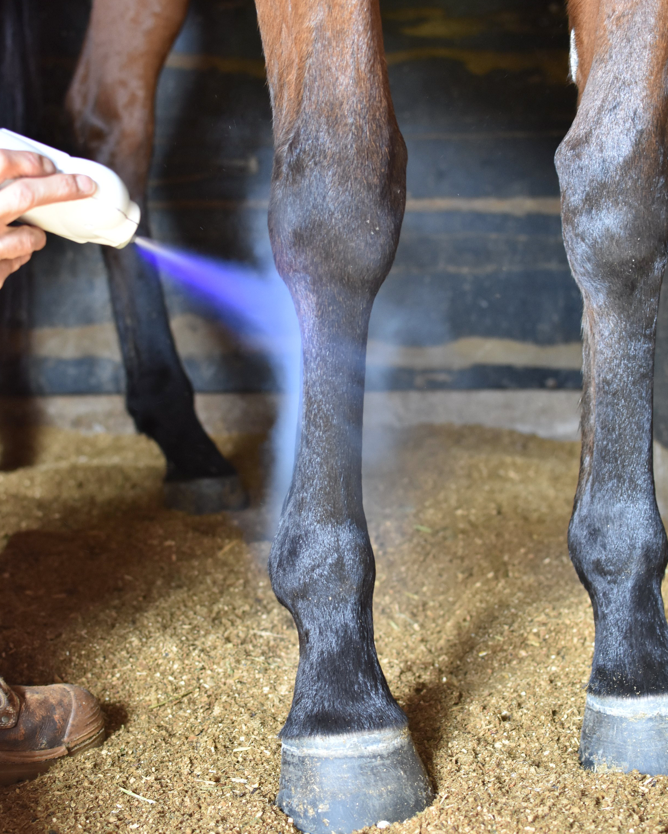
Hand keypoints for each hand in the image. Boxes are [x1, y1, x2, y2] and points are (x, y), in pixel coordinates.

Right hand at [0, 150, 95, 285]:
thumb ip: (0, 182)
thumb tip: (20, 169)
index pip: (2, 163)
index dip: (29, 161)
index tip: (49, 164)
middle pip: (26, 196)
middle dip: (60, 189)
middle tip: (83, 186)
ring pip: (30, 237)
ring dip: (37, 236)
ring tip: (33, 235)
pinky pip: (16, 260)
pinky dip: (20, 255)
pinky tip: (9, 252)